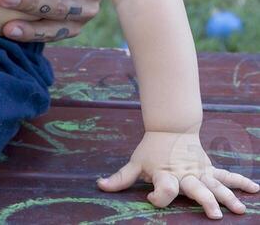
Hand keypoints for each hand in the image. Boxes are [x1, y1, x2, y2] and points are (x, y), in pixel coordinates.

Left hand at [98, 131, 258, 218]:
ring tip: (240, 210)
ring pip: (216, 185)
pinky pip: (227, 175)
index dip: (158, 196)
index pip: (163, 188)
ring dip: (228, 197)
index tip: (153, 200)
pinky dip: (242, 182)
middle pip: (196, 188)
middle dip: (205, 201)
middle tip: (214, 215)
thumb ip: (120, 178)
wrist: (169, 128)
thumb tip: (99, 186)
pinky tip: (255, 190)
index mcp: (165, 174)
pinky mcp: (210, 169)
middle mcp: (185, 175)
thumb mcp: (135, 163)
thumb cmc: (151, 150)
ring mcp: (200, 172)